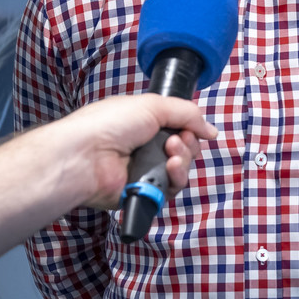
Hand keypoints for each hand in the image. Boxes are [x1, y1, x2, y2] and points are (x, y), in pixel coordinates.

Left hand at [44, 95, 216, 209]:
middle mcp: (145, 147)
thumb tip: (212, 131)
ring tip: (170, 154)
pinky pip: (171, 189)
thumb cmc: (111, 124)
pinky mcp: (144, 193)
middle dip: (187, 145)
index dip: (189, 128)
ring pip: (181, 170)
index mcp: (144, 124)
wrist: (86, 155)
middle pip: (185, 150)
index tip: (188, 127)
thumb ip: (188, 114)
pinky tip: (168, 169)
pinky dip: (175, 179)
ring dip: (182, 161)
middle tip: (174, 141)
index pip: (179, 128)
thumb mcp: (154, 105)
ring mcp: (144, 171)